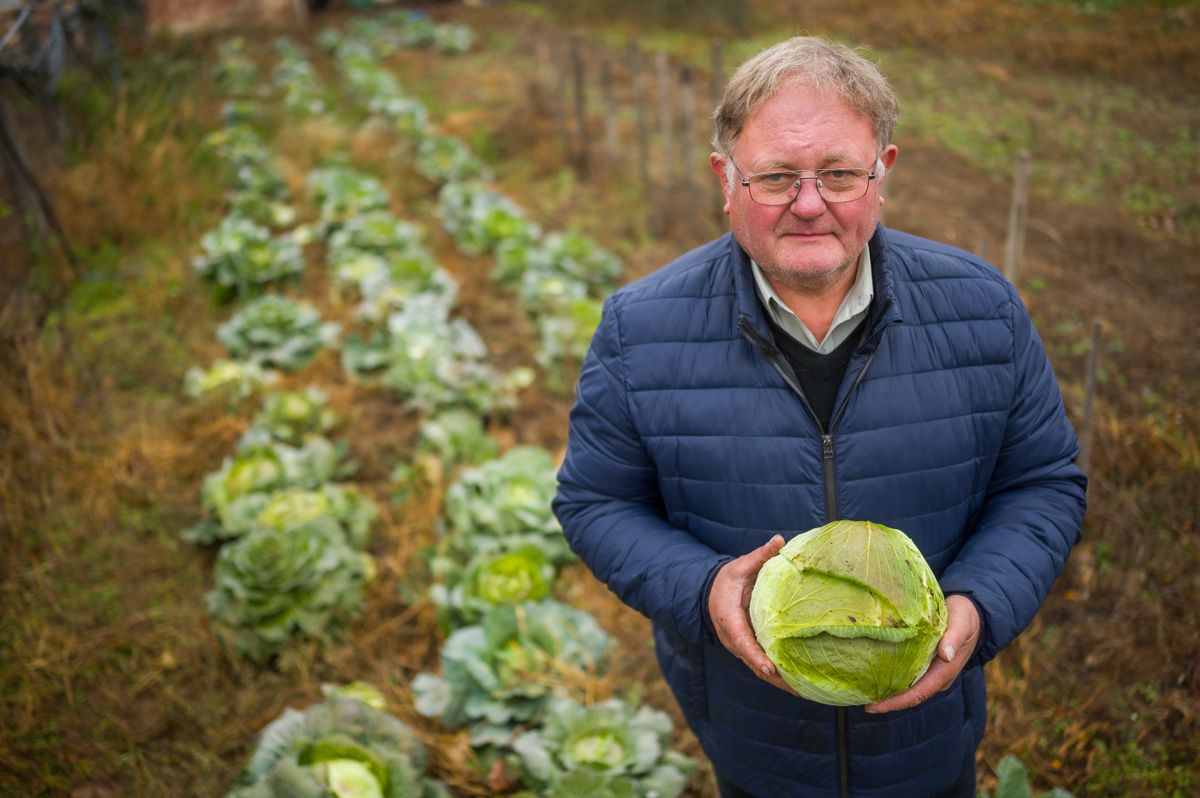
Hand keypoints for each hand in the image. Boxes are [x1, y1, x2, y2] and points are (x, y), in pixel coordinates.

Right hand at [707, 534, 794, 692]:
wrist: (709, 595)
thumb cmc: (726, 581)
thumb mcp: (740, 567)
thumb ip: (759, 557)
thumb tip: (779, 541)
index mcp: (730, 619)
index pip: (742, 641)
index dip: (756, 656)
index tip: (770, 668)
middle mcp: (735, 639)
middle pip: (755, 664)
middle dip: (776, 678)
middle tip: (800, 689)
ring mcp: (742, 648)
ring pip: (761, 670)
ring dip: (780, 682)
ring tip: (806, 692)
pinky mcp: (750, 650)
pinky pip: (764, 667)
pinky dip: (780, 676)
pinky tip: (800, 684)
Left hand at [864, 594, 980, 713]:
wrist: (975, 616)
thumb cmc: (966, 618)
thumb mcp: (962, 624)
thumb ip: (954, 638)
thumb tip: (946, 655)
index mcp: (945, 671)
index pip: (919, 693)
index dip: (896, 702)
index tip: (875, 706)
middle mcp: (938, 677)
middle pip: (911, 695)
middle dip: (888, 701)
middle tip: (863, 701)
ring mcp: (933, 672)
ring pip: (909, 688)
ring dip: (889, 692)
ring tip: (865, 691)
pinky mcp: (927, 664)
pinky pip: (909, 676)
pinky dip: (893, 679)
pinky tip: (877, 675)